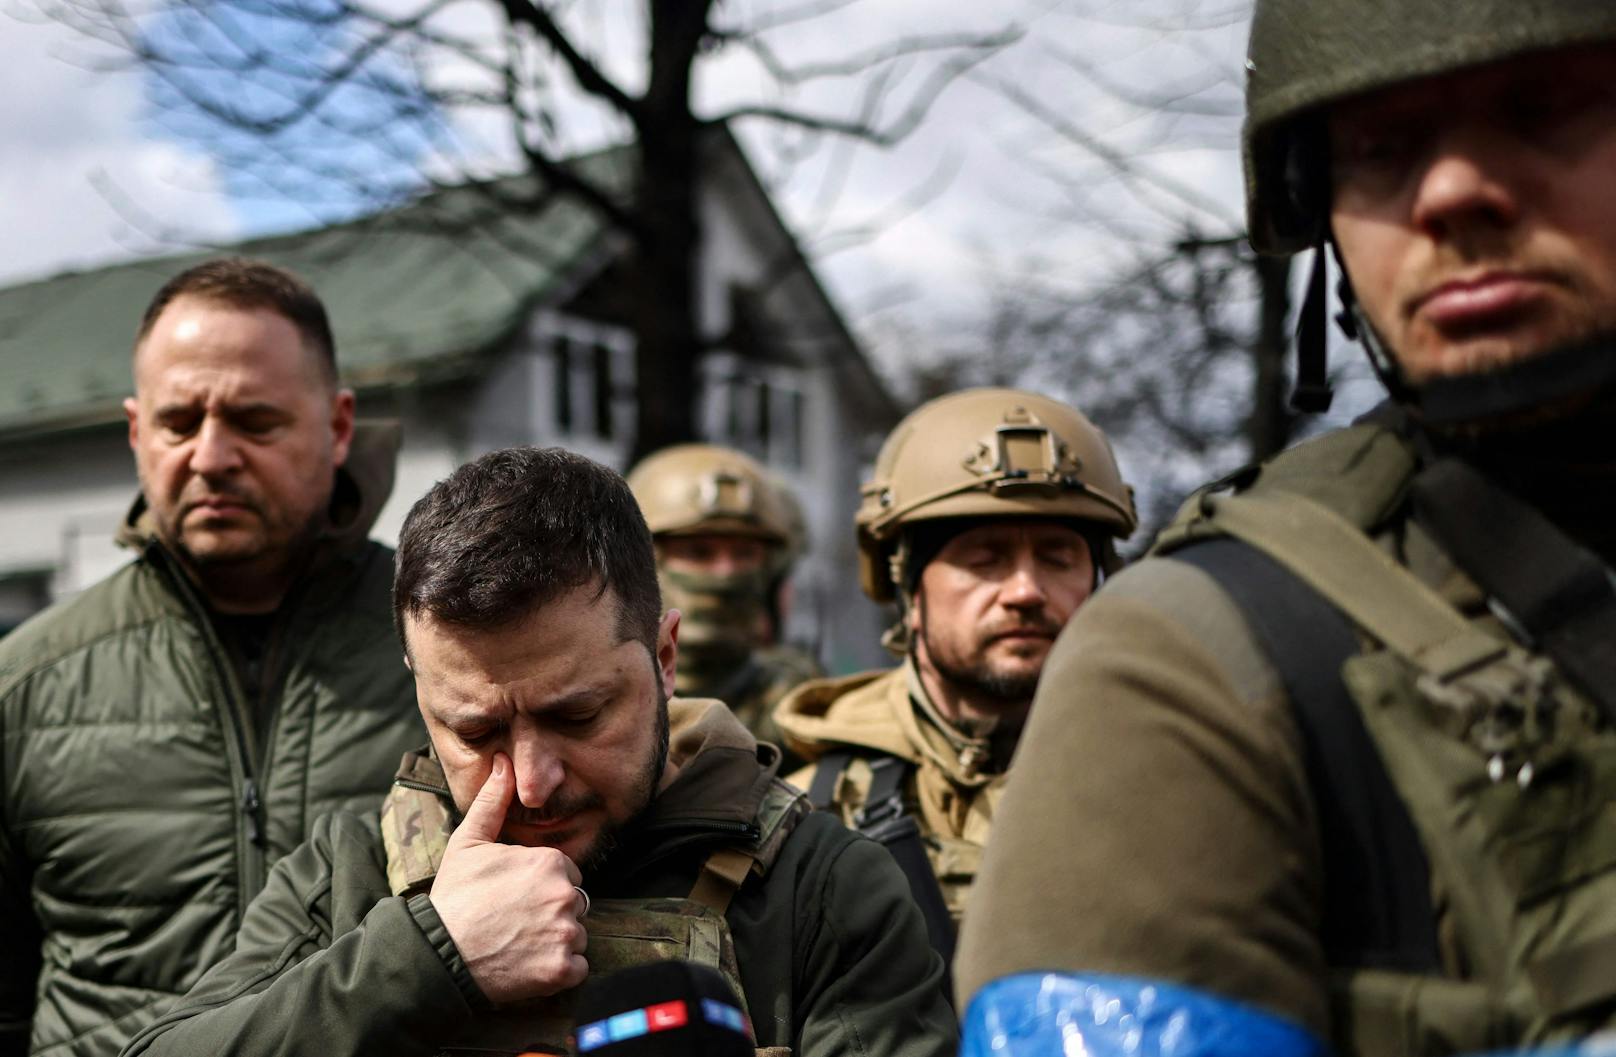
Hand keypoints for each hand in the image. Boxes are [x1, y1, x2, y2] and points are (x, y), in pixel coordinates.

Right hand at [430, 753, 588, 1003]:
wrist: (438, 954)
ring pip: (577, 935)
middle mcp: (565, 895)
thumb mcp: (469, 842)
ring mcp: (566, 933)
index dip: (541, 886)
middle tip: (516, 922)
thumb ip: (493, 802)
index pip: (566, 874)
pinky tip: (530, 965)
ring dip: (556, 942)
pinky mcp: (562, 970)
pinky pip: (577, 968)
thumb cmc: (453, 897)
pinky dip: (559, 971)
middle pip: (574, 904)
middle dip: (552, 912)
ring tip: (520, 944)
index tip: (516, 898)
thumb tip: (504, 763)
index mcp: (551, 862)